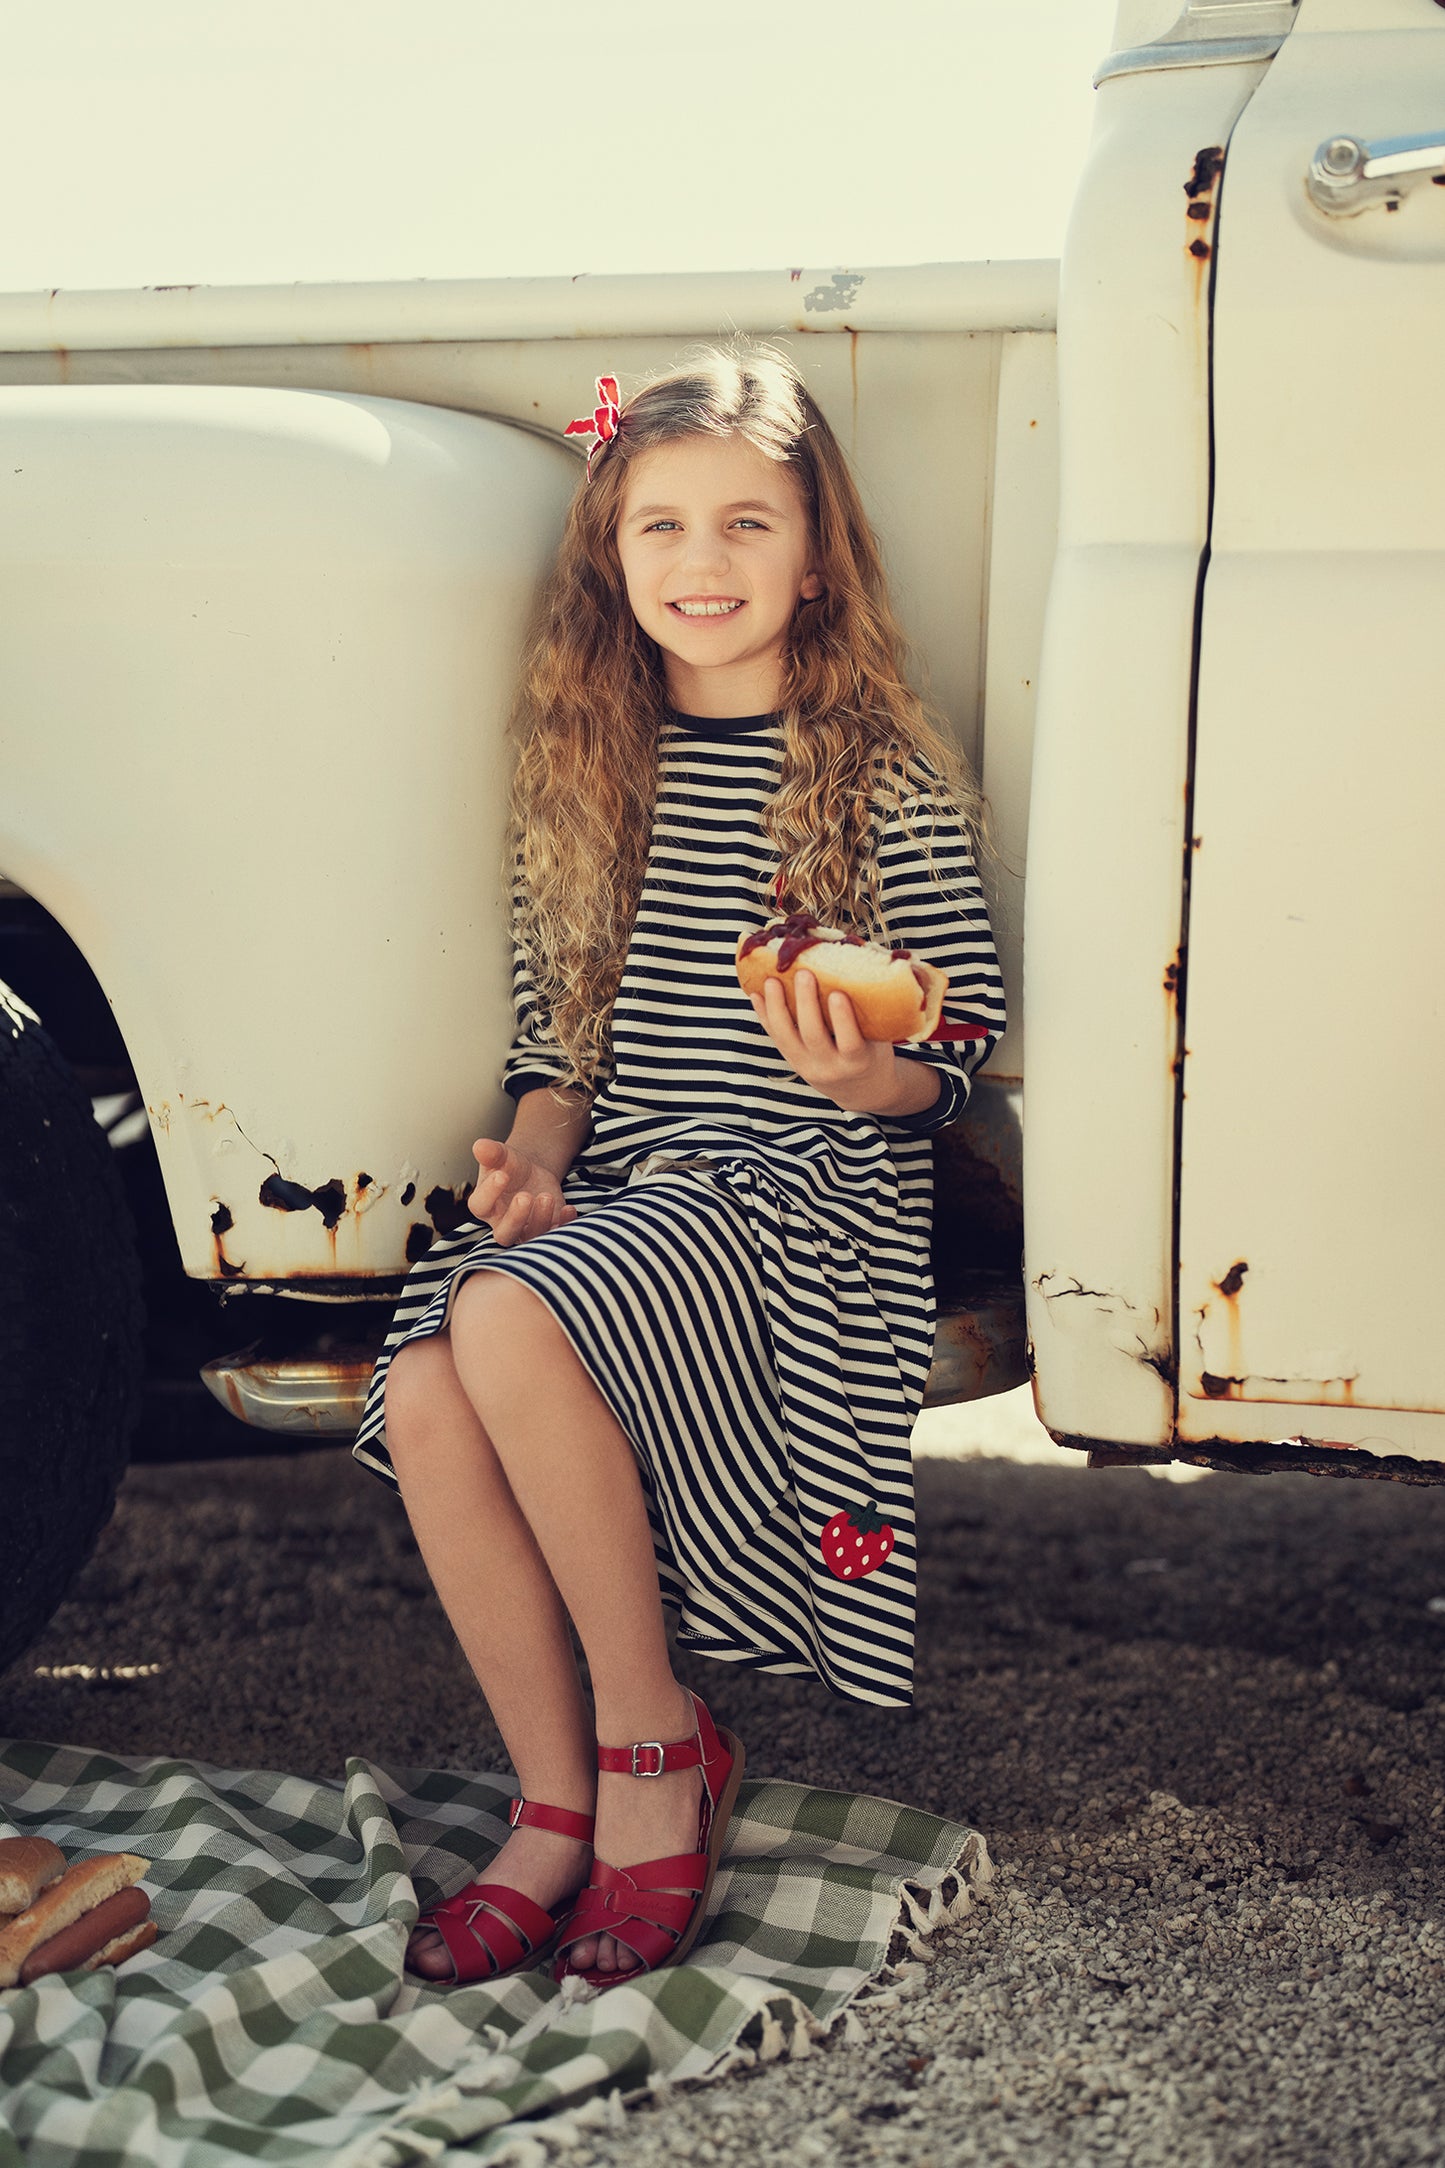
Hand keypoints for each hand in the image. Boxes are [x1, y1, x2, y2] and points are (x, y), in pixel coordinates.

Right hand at [467, 1138, 578, 1247]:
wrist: (531, 1173)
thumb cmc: (509, 1167)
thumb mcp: (502, 1156)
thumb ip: (491, 1152)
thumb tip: (480, 1145)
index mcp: (485, 1206)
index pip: (480, 1206)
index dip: (489, 1192)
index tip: (502, 1174)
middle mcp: (502, 1223)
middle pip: (504, 1234)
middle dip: (516, 1217)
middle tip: (525, 1196)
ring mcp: (525, 1229)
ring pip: (530, 1237)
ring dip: (541, 1219)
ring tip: (547, 1196)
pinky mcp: (547, 1228)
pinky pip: (555, 1234)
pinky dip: (564, 1224)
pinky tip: (568, 1208)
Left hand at [747, 969, 902, 1114]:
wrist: (861, 1089)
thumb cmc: (874, 1053)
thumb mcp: (881, 1038)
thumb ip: (871, 1009)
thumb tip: (862, 958)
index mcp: (859, 1061)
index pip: (850, 1042)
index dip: (842, 1019)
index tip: (838, 993)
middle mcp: (830, 1067)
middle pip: (813, 1036)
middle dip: (806, 1004)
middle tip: (803, 973)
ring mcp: (807, 1066)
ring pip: (786, 1037)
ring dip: (776, 1006)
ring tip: (771, 979)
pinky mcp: (792, 1061)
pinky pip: (774, 1037)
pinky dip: (764, 1015)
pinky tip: (756, 994)